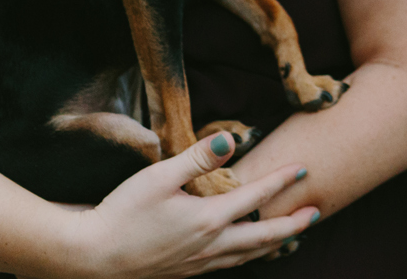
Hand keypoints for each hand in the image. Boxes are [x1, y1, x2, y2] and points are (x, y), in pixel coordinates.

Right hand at [62, 132, 317, 278]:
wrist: (90, 257)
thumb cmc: (121, 213)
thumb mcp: (159, 177)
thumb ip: (197, 158)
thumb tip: (231, 140)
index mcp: (208, 219)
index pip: (255, 197)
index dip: (281, 181)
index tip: (303, 168)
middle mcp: (210, 246)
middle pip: (263, 236)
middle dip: (292, 224)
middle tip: (316, 213)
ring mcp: (197, 264)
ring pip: (247, 256)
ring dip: (273, 244)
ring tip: (292, 237)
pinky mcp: (183, 273)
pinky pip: (227, 265)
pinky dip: (246, 258)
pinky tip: (245, 254)